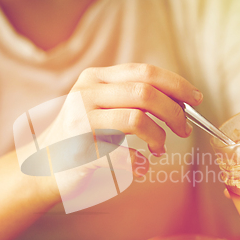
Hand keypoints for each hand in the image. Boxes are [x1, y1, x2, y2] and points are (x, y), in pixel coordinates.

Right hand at [35, 63, 202, 199]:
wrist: (43, 166)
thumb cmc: (82, 137)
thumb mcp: (102, 106)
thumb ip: (132, 98)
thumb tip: (180, 103)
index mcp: (95, 79)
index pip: (144, 72)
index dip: (176, 84)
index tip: (196, 99)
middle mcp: (85, 93)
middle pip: (145, 93)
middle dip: (174, 113)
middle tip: (184, 130)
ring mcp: (79, 121)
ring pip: (136, 120)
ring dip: (158, 137)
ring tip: (159, 149)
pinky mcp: (79, 150)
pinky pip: (123, 155)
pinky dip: (140, 163)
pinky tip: (141, 166)